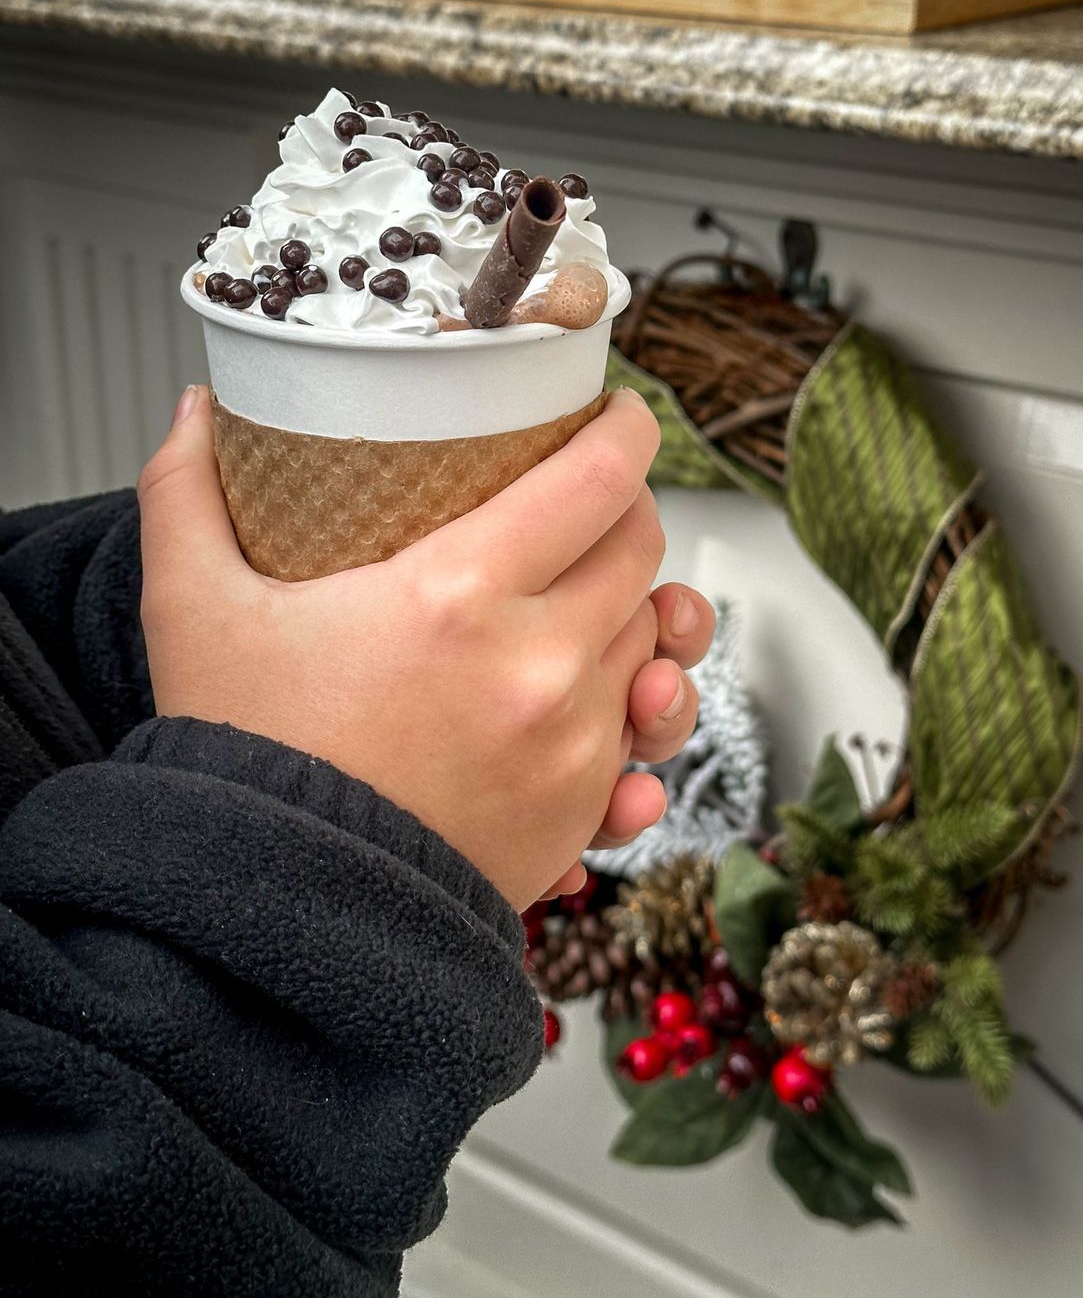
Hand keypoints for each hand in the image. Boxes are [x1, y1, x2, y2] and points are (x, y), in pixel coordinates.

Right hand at [139, 386, 712, 911]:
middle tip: (584, 500)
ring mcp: (572, 746)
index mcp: (457, 595)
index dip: (624, 431)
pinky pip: (641, 734)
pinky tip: (593, 696)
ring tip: (585, 593)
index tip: (618, 416)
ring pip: (650, 640)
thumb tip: (200, 409)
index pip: (597, 479)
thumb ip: (186, 494)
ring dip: (630, 606)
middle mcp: (537, 667)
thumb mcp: (193, 610)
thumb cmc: (239, 759)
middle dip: (624, 509)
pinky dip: (626, 705)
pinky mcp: (579, 809)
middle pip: (640, 550)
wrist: (266, 918)